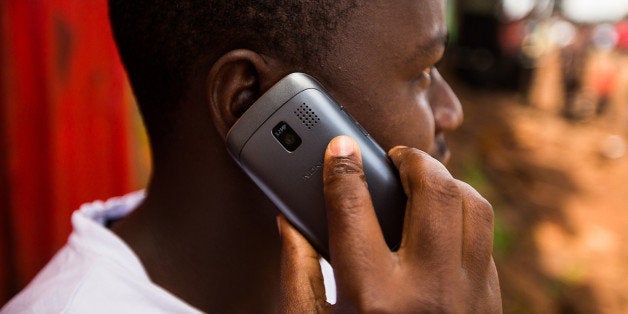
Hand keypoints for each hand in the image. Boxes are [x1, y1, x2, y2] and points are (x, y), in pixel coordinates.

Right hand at [278, 136, 501, 312]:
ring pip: (473, 206)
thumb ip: (297, 274)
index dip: (341, 169)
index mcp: (372, 300)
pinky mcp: (489, 302)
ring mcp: (468, 296)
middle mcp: (427, 292)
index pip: (353, 210)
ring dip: (447, 182)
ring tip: (421, 182)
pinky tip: (438, 223)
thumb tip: (291, 223)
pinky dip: (463, 215)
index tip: (339, 149)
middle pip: (432, 192)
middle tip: (394, 157)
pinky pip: (484, 238)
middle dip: (412, 159)